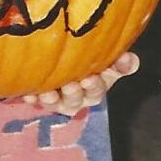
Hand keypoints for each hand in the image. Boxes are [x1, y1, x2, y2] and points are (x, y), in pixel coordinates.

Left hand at [21, 51, 139, 116]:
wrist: (62, 60)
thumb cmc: (86, 58)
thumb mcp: (104, 56)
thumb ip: (118, 60)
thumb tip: (131, 59)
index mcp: (97, 84)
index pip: (101, 87)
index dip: (96, 85)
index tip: (90, 78)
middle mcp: (81, 96)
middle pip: (80, 99)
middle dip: (76, 93)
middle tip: (71, 84)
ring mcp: (61, 100)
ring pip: (59, 104)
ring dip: (54, 99)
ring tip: (48, 92)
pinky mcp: (42, 100)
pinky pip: (37, 102)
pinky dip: (33, 98)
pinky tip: (29, 94)